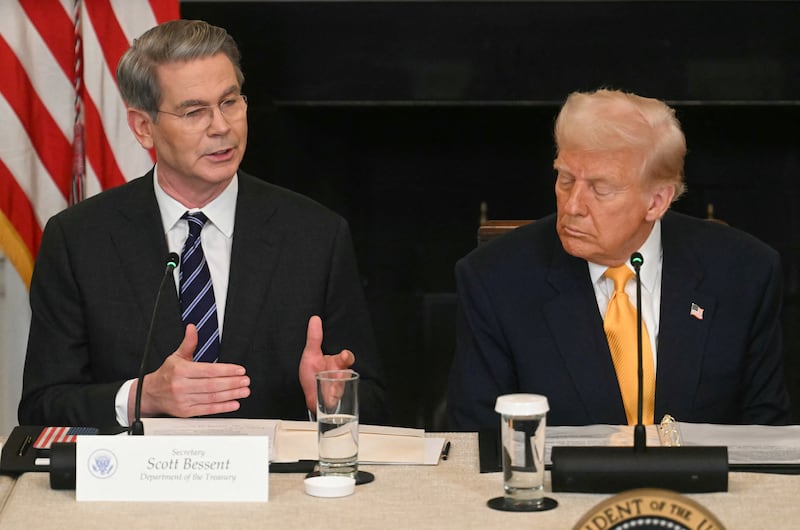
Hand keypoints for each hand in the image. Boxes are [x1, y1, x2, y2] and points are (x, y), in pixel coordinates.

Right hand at [127, 324, 250, 421]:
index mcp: (181, 370)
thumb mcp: (176, 356)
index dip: (226, 370)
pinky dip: (222, 407)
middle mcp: (181, 386)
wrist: (150, 394)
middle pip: (212, 385)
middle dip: (232, 383)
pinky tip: (234, 403)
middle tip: (245, 380)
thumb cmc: (167, 375)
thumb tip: (192, 328)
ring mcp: (183, 400)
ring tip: (244, 391)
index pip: (208, 370)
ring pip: (211, 398)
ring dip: (231, 395)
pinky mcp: (185, 412)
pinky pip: (207, 409)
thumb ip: (188, 343)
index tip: (240, 370)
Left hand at [299, 315, 354, 411]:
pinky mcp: (335, 400)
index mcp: (336, 363)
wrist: (310, 395)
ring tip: (331, 390)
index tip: (343, 356)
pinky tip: (329, 398)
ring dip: (338, 388)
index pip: (346, 357)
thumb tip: (315, 319)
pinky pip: (337, 399)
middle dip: (345, 375)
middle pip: (349, 373)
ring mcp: (338, 388)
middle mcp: (340, 374)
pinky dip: (333, 399)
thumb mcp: (310, 354)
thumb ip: (314, 337)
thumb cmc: (311, 374)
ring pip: (343, 387)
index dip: (346, 356)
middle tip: (341, 376)